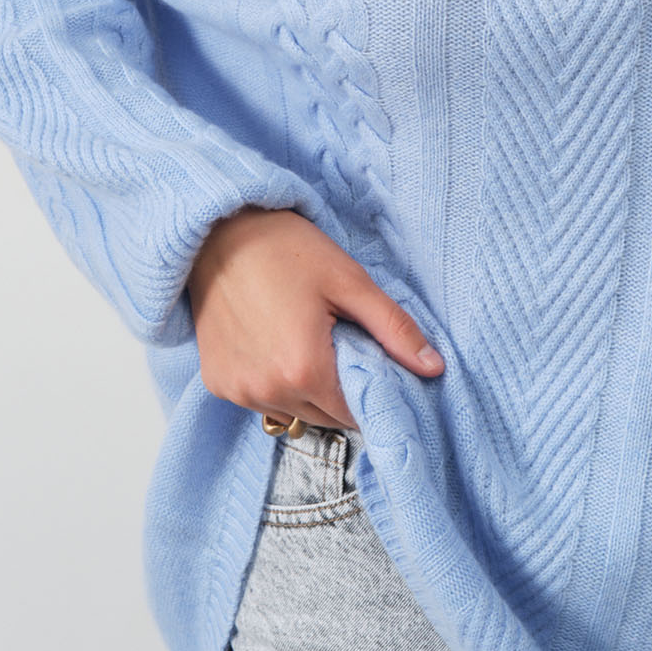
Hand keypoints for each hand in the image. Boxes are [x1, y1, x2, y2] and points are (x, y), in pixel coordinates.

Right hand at [185, 205, 444, 430]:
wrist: (218, 231)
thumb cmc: (285, 248)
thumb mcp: (349, 281)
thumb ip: (394, 329)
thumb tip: (434, 368)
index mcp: (304, 369)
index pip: (354, 415)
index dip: (370, 393)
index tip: (372, 365)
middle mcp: (267, 391)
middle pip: (325, 419)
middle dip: (341, 393)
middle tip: (341, 347)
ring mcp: (238, 390)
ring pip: (293, 413)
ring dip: (307, 392)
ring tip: (307, 342)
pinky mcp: (217, 383)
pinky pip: (260, 401)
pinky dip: (275, 384)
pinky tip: (276, 345)